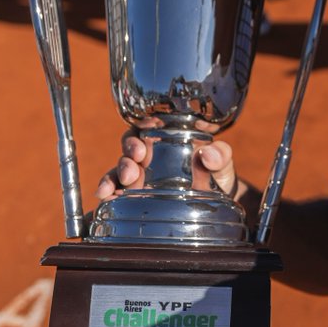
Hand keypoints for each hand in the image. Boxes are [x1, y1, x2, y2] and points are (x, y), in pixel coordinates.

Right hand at [94, 129, 243, 204]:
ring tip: (112, 188)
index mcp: (167, 137)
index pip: (146, 127)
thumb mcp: (222, 161)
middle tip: (133, 167)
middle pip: (129, 147)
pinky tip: (105, 196)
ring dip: (113, 175)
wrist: (217, 200)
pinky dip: (108, 191)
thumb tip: (209, 155)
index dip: (139, 131)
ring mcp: (141, 173)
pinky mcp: (136, 193)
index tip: (141, 146)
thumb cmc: (216, 172)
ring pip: (119, 168)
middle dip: (126, 156)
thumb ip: (221, 154)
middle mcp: (150, 153)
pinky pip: (117, 189)